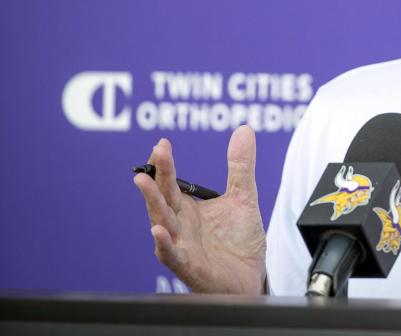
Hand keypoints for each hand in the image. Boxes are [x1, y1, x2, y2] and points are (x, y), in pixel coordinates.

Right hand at [133, 126, 266, 293]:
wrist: (251, 278)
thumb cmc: (239, 241)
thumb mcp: (243, 196)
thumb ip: (240, 166)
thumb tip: (244, 129)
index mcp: (188, 209)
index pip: (171, 183)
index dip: (165, 164)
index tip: (162, 143)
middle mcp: (179, 226)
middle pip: (163, 199)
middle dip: (156, 177)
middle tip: (155, 154)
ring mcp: (182, 246)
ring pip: (161, 223)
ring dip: (152, 203)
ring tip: (143, 181)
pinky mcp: (189, 267)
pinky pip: (172, 256)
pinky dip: (164, 244)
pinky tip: (158, 231)